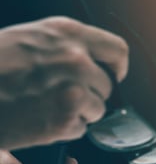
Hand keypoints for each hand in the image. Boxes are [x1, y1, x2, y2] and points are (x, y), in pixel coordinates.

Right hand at [0, 16, 128, 149]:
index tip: (113, 75)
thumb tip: (92, 61)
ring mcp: (73, 91)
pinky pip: (81, 129)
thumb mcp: (29, 39)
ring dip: (78, 113)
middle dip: (90, 94)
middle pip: (107, 85)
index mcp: (67, 34)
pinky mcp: (66, 120)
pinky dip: (64, 129)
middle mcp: (76, 59)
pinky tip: (40, 118)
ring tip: (46, 105)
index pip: (117, 50)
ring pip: (97, 109)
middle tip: (62, 96)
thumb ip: (64, 47)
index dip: (116, 67)